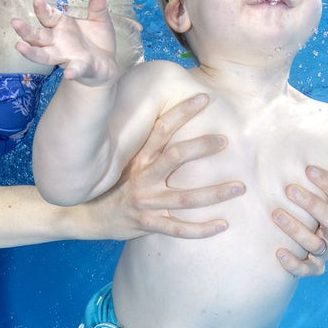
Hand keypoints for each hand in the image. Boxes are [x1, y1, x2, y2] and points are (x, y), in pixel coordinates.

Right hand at [11, 0, 120, 85]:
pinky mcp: (79, 69)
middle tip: (15, 22)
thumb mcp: (100, 21)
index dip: (42, 9)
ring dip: (32, 52)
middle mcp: (58, 42)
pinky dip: (72, 71)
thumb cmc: (97, 40)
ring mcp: (66, 56)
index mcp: (61, 25)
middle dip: (26, 30)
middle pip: (38, 36)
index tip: (37, 0)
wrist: (106, 65)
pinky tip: (69, 73)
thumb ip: (98, 10)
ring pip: (44, 55)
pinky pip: (74, 70)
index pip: (48, 16)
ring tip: (20, 47)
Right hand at [92, 93, 244, 238]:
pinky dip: (202, 230)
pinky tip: (223, 225)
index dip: (181, 112)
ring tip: (240, 187)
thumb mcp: (126, 163)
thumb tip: (172, 121)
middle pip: (175, 158)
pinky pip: (178, 229)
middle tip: (225, 140)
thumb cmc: (114, 186)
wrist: (87, 217)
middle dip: (202, 147)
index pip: (161, 129)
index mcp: (139, 159)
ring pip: (185, 198)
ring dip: (215, 193)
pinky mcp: (148, 224)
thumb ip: (148, 148)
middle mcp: (143, 178)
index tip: (203, 98)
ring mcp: (146, 203)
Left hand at [273, 165, 327, 276]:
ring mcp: (323, 250)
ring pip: (316, 243)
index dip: (326, 182)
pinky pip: (308, 269)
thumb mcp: (299, 183)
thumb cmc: (294, 204)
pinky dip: (294, 263)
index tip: (308, 168)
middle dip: (310, 203)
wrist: (298, 245)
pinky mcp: (313, 267)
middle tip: (288, 189)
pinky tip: (278, 253)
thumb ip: (296, 162)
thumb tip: (282, 119)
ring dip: (296, 229)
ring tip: (275, 213)